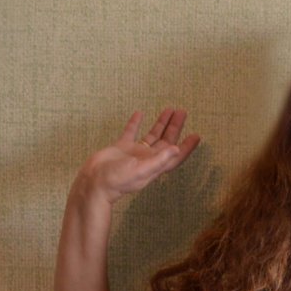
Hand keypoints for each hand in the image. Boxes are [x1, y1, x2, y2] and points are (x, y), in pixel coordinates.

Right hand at [78, 108, 201, 199]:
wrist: (94, 181)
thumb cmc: (117, 180)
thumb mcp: (141, 170)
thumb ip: (159, 160)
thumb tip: (176, 149)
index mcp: (155, 166)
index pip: (175, 156)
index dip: (187, 147)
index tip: (196, 135)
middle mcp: (147, 159)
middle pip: (166, 141)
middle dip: (175, 128)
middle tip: (182, 112)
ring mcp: (134, 153)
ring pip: (151, 135)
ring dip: (161, 123)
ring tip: (169, 109)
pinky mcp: (121, 148)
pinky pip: (131, 132)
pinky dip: (136, 123)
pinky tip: (140, 113)